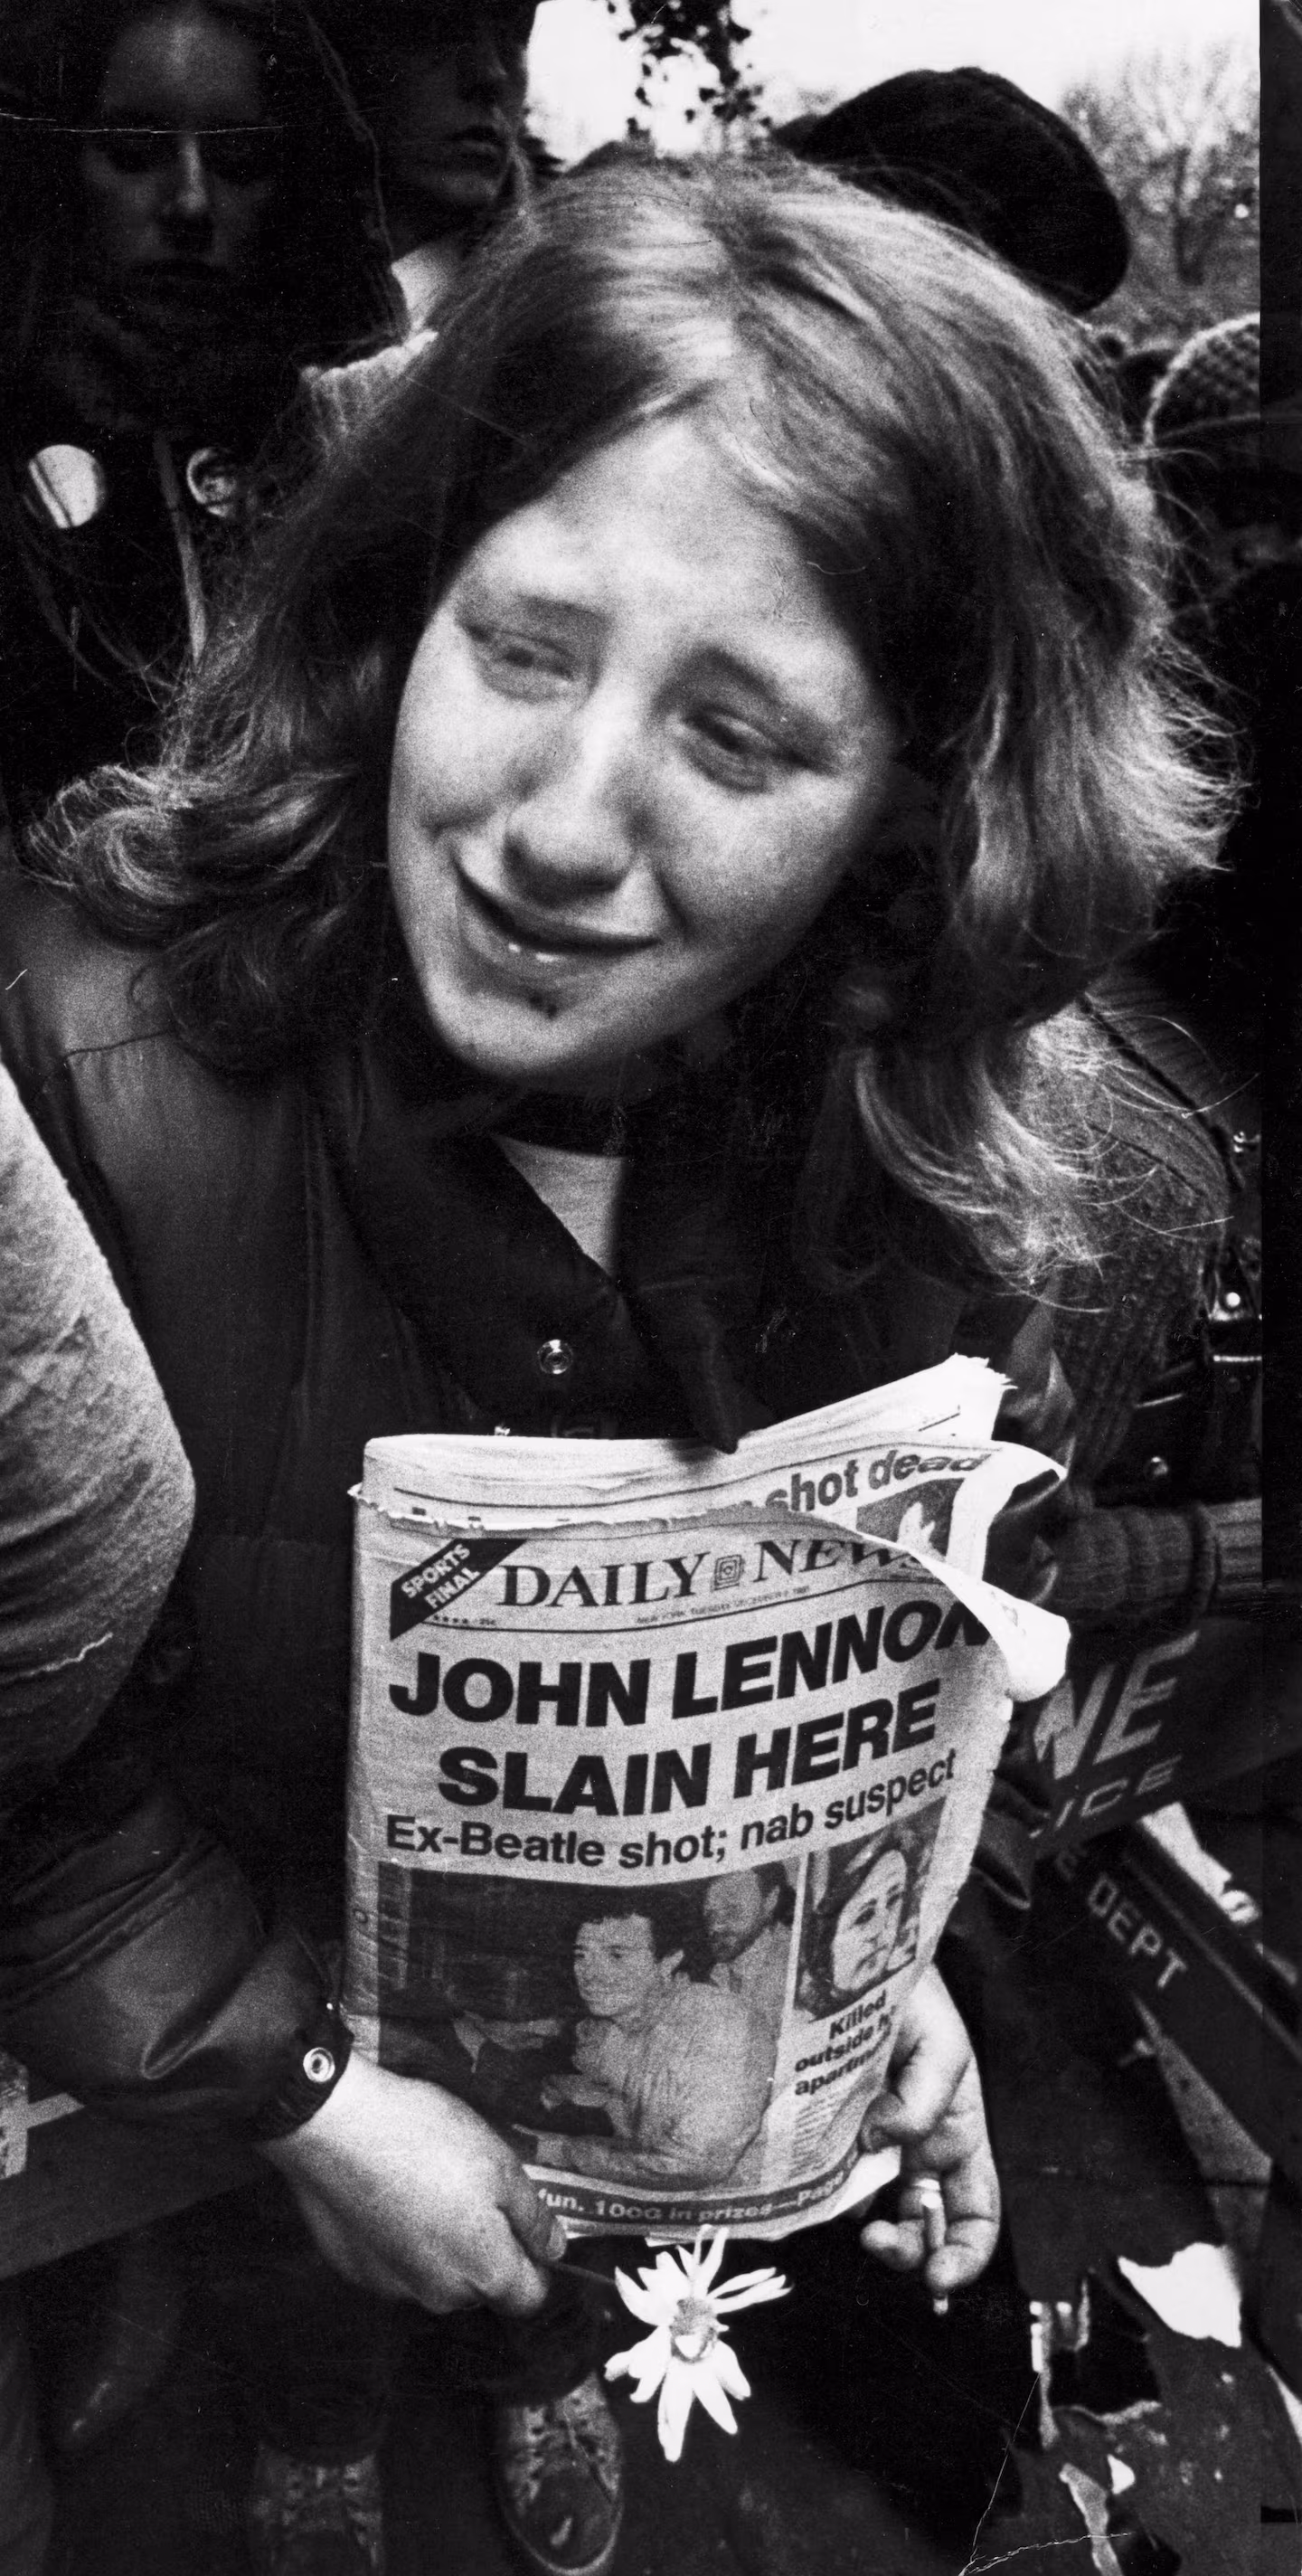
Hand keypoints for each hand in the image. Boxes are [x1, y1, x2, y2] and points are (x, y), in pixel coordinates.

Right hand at [260, 2053, 564, 2315]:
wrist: (337, 2127)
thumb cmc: (425, 2139)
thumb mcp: (500, 2163)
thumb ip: (532, 2217)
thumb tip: (555, 2249)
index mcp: (484, 2272)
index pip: (529, 2297)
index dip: (536, 2262)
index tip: (524, 2223)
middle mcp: (440, 2295)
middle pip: (480, 2286)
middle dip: (484, 2247)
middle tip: (472, 2188)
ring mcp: (393, 2287)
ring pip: (435, 2275)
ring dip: (440, 2243)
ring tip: (427, 2183)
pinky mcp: (356, 2271)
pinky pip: (393, 2263)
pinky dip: (398, 2238)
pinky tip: (389, 2193)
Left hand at [854, 1966, 999, 2298]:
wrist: (853, 1960)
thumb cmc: (912, 1997)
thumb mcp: (941, 2041)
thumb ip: (927, 2097)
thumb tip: (884, 2141)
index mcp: (957, 2134)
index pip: (976, 2213)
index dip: (967, 2253)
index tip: (939, 2277)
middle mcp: (916, 2153)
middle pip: (925, 2230)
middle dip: (911, 2254)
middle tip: (882, 2244)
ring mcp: (870, 2150)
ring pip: (878, 2219)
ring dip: (874, 2236)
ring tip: (861, 2228)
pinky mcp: (826, 2139)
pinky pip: (830, 2186)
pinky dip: (829, 2202)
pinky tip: (822, 2193)